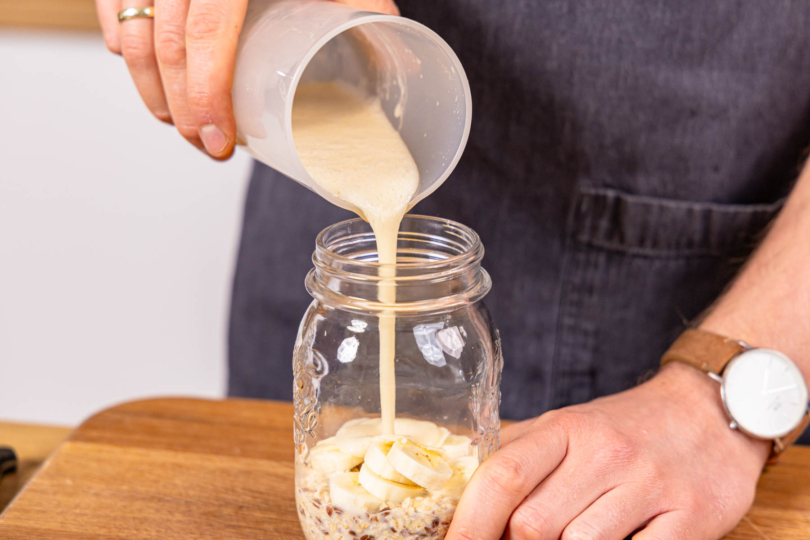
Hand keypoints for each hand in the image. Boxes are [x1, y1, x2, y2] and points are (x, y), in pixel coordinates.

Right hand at [96, 0, 399, 158]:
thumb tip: (401, 63)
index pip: (203, 35)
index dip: (206, 96)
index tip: (219, 141)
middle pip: (162, 44)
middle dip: (180, 108)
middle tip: (207, 145)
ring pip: (130, 28)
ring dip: (149, 88)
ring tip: (179, 124)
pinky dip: (122, 38)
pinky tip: (140, 69)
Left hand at [449, 362, 770, 539]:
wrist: (710, 410)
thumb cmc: (624, 428)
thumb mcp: (566, 427)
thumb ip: (517, 455)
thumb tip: (458, 492)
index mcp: (565, 429)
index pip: (503, 476)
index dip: (469, 522)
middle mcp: (605, 453)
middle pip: (534, 524)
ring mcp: (649, 485)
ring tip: (571, 539)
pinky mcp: (690, 516)